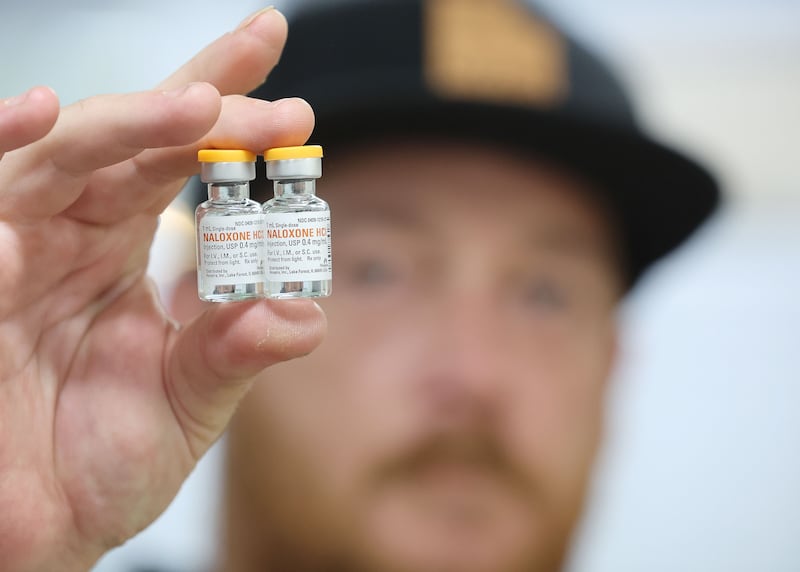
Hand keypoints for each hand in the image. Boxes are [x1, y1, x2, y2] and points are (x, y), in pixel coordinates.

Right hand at [0, 9, 325, 570]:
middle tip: (255, 96)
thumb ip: (236, 351)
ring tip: (194, 109)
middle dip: (192, 104)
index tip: (296, 108)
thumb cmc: (109, 461)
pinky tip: (33, 229)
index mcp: (123, 244)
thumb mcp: (191, 402)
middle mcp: (67, 234)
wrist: (45, 533)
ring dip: (114, 132)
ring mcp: (10, 257)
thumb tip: (303, 314)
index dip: (229, 116)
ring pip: (46, 166)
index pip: (177, 159)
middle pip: (122, 139)